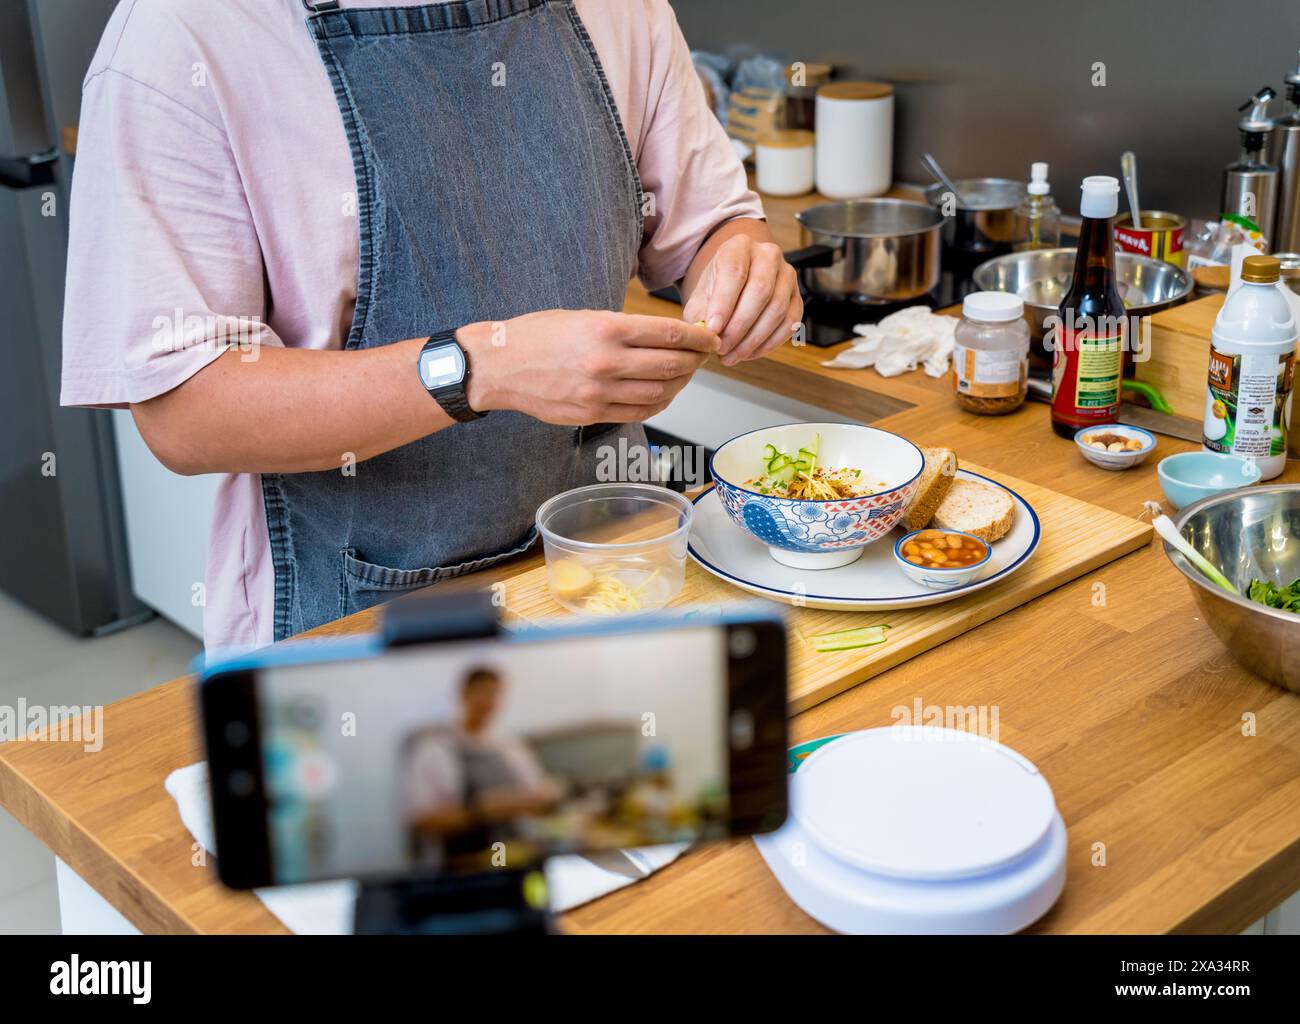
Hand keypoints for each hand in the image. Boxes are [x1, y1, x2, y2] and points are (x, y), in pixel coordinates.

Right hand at [459, 310, 718, 424]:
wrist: (498, 365)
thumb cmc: (539, 334)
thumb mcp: (583, 316)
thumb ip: (623, 328)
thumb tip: (664, 336)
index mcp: (607, 329)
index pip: (670, 334)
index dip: (699, 338)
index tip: (711, 337)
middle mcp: (607, 362)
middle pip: (672, 365)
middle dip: (695, 360)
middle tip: (703, 356)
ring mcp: (600, 392)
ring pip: (660, 392)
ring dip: (680, 383)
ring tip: (685, 374)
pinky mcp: (592, 413)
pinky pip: (640, 412)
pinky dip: (659, 403)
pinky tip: (663, 393)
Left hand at [682, 233, 802, 365]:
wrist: (736, 283)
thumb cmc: (717, 288)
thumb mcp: (700, 295)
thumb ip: (700, 314)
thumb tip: (706, 335)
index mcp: (739, 246)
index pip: (735, 272)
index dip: (724, 304)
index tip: (713, 329)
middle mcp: (768, 256)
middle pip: (760, 291)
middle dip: (739, 327)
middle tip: (722, 349)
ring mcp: (787, 276)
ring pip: (777, 310)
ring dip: (753, 340)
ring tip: (732, 355)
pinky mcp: (798, 298)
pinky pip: (790, 324)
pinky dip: (770, 343)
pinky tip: (750, 353)